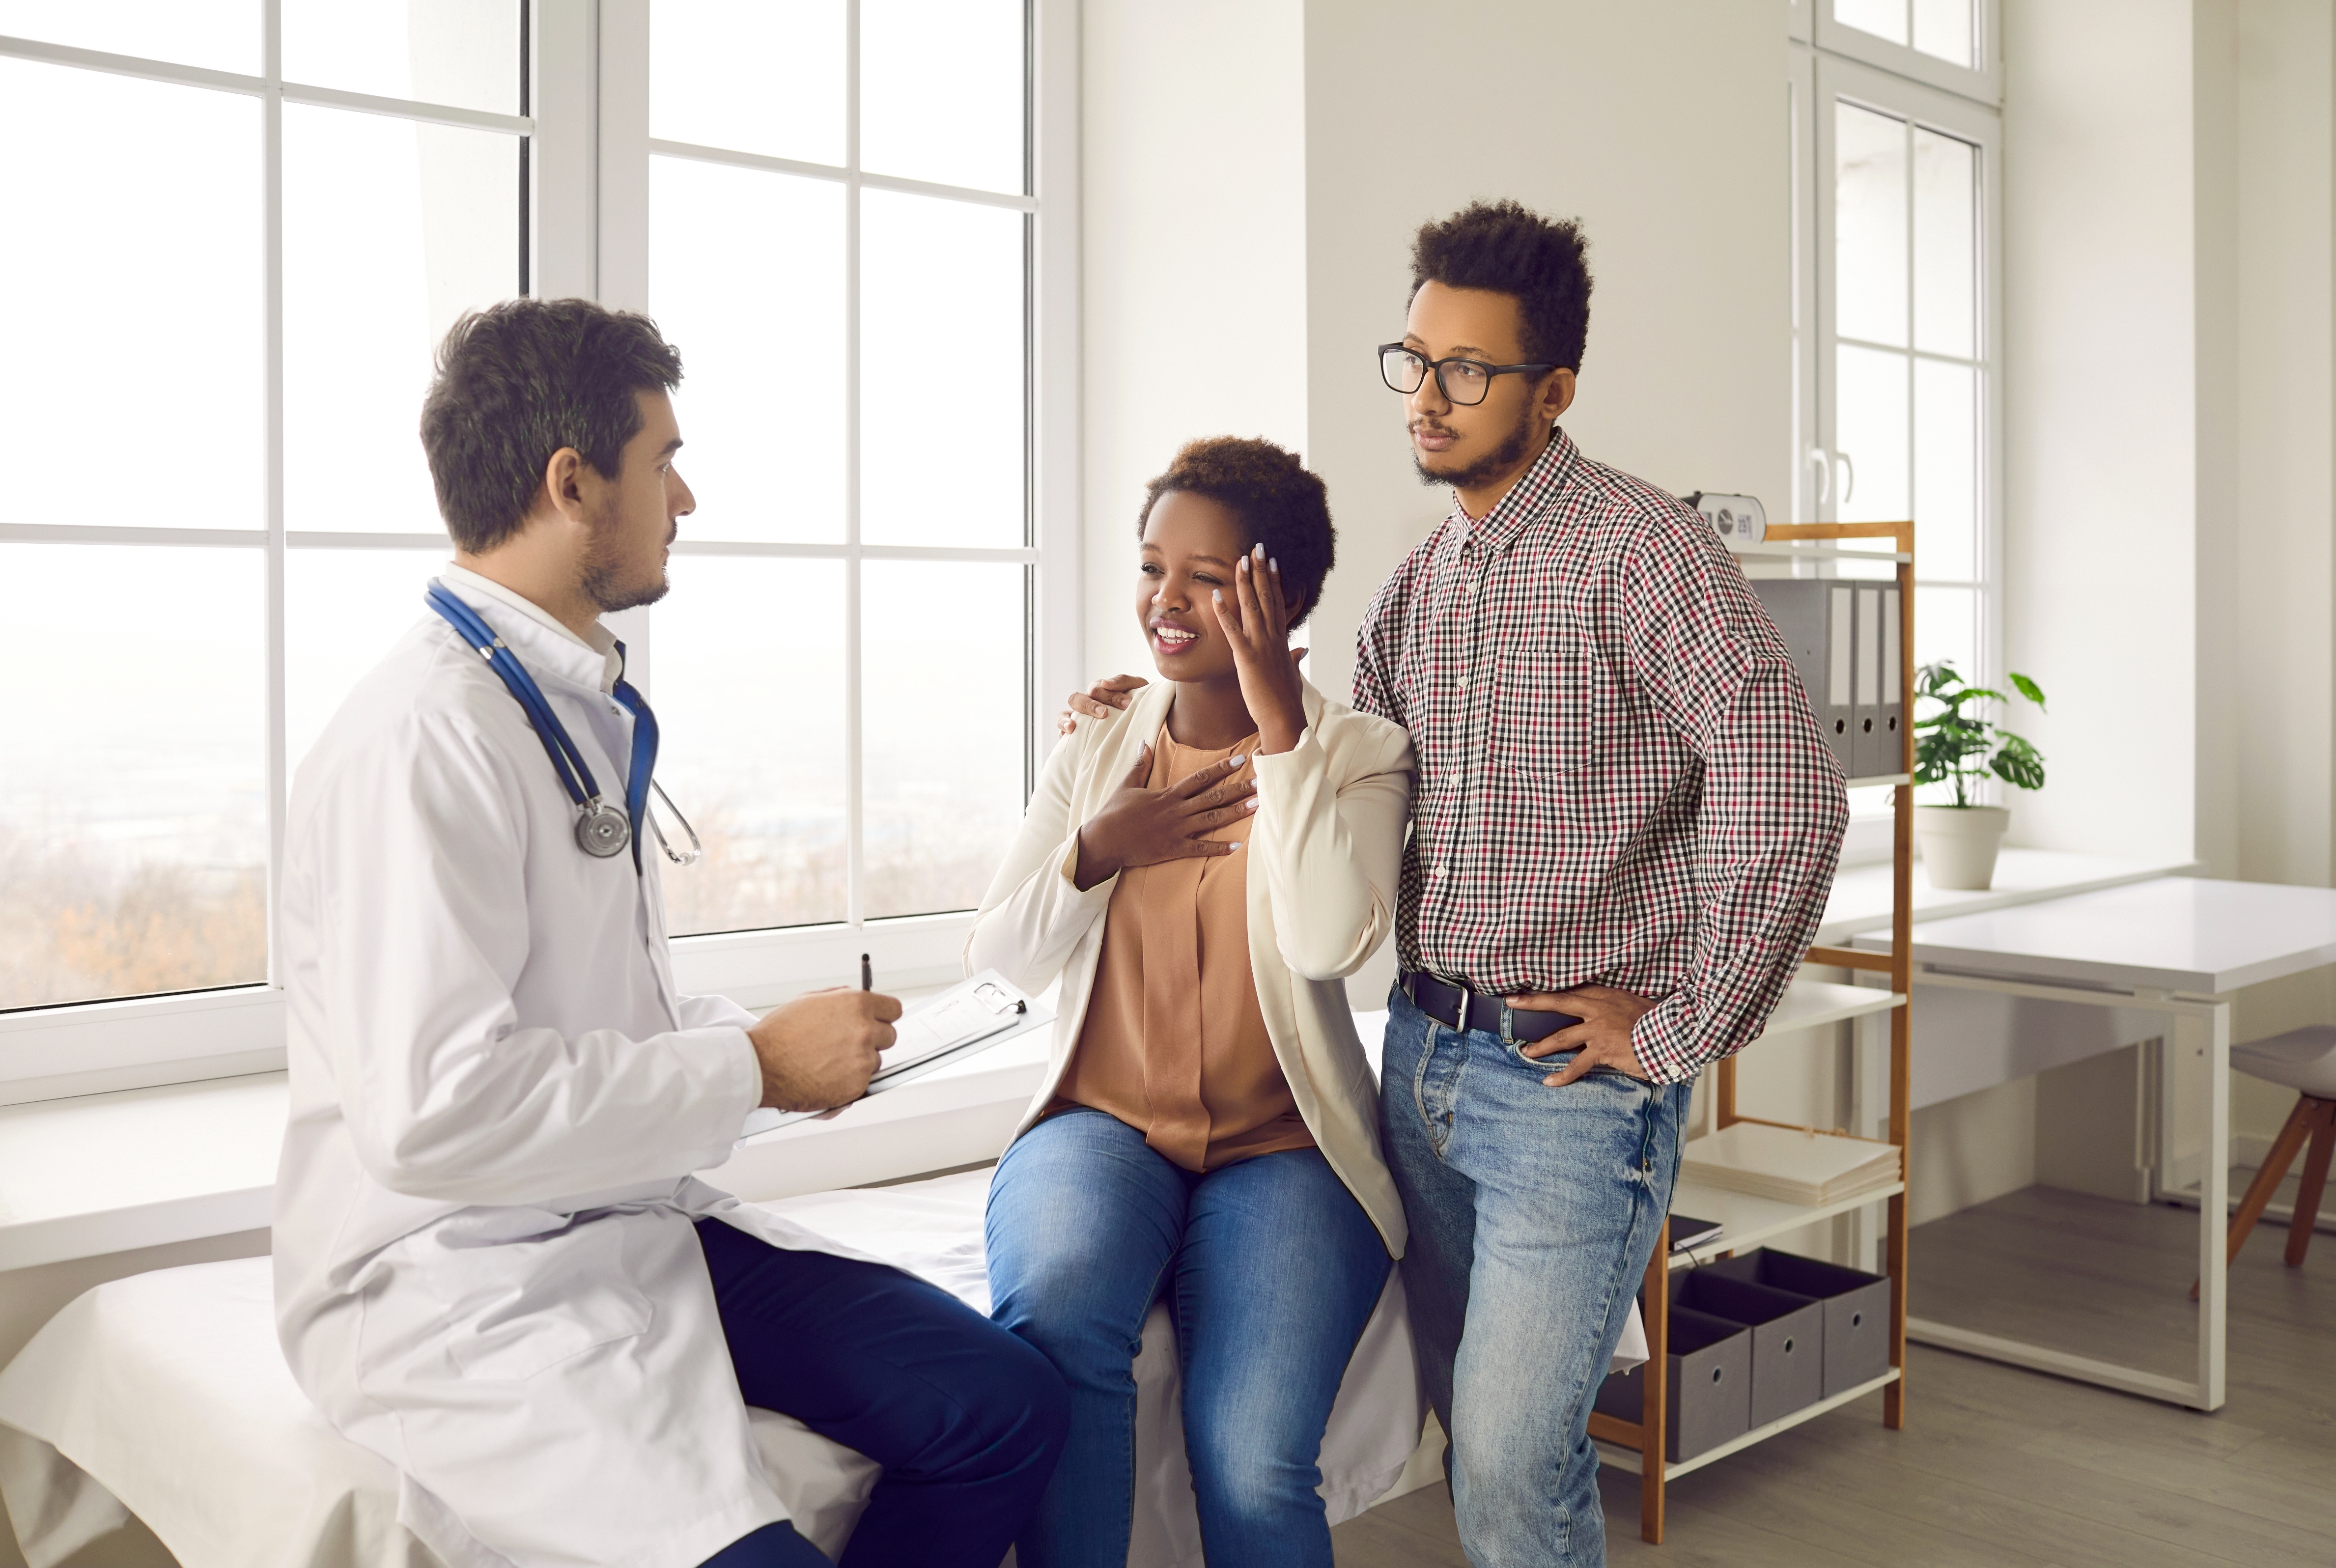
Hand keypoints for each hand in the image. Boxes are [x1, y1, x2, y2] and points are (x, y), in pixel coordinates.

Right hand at [747, 987, 902, 1110]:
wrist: (761, 1065)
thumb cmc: (780, 1033)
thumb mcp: (810, 1001)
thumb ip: (841, 998)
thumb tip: (856, 998)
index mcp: (857, 1005)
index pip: (893, 1009)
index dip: (883, 1015)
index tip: (877, 1021)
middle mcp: (865, 1031)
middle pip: (889, 1036)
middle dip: (873, 1039)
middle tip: (847, 1043)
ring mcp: (863, 1060)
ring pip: (875, 1061)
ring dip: (859, 1062)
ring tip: (828, 1061)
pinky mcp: (857, 1086)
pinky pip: (863, 1082)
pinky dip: (849, 1082)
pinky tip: (826, 1075)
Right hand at [1057, 673, 1148, 736]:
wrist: (1141, 720)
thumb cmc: (1137, 704)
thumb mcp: (1137, 688)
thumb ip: (1124, 681)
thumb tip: (1106, 683)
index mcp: (1100, 690)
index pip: (1099, 689)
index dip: (1112, 696)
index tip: (1127, 704)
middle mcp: (1087, 702)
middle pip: (1076, 698)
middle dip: (1089, 706)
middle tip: (1104, 714)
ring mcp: (1079, 717)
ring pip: (1064, 713)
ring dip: (1066, 718)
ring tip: (1073, 727)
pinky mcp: (1076, 732)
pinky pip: (1062, 729)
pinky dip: (1062, 730)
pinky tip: (1068, 735)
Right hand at [1072, 746, 1255, 888]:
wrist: (1103, 840)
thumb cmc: (1114, 812)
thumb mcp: (1126, 785)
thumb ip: (1139, 765)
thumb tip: (1143, 742)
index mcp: (1167, 794)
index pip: (1200, 777)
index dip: (1222, 768)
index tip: (1241, 759)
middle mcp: (1176, 810)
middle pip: (1213, 797)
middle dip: (1238, 789)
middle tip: (1261, 782)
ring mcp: (1176, 830)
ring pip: (1212, 820)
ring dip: (1236, 813)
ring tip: (1257, 806)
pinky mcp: (1172, 849)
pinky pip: (1200, 849)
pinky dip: (1218, 848)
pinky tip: (1237, 846)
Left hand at [1214, 544, 1309, 753]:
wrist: (1284, 717)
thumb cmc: (1286, 699)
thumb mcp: (1292, 674)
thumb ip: (1295, 659)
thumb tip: (1302, 650)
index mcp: (1281, 640)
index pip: (1278, 604)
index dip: (1274, 581)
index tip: (1272, 562)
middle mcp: (1273, 638)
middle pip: (1267, 597)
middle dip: (1261, 571)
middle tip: (1257, 548)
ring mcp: (1261, 645)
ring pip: (1253, 607)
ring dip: (1246, 582)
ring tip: (1240, 560)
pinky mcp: (1247, 657)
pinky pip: (1233, 631)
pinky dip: (1224, 613)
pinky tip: (1216, 596)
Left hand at [1514, 985, 1654, 1084]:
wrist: (1673, 1034)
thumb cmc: (1659, 1021)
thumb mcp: (1636, 1004)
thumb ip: (1618, 1004)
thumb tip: (1609, 1009)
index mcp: (1606, 995)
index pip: (1573, 989)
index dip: (1552, 988)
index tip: (1533, 987)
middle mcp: (1599, 1008)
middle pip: (1558, 1002)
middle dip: (1532, 1002)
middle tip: (1512, 1001)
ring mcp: (1599, 1028)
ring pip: (1561, 1036)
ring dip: (1541, 1045)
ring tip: (1527, 1051)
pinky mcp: (1602, 1049)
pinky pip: (1577, 1065)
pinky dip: (1563, 1075)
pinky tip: (1549, 1082)